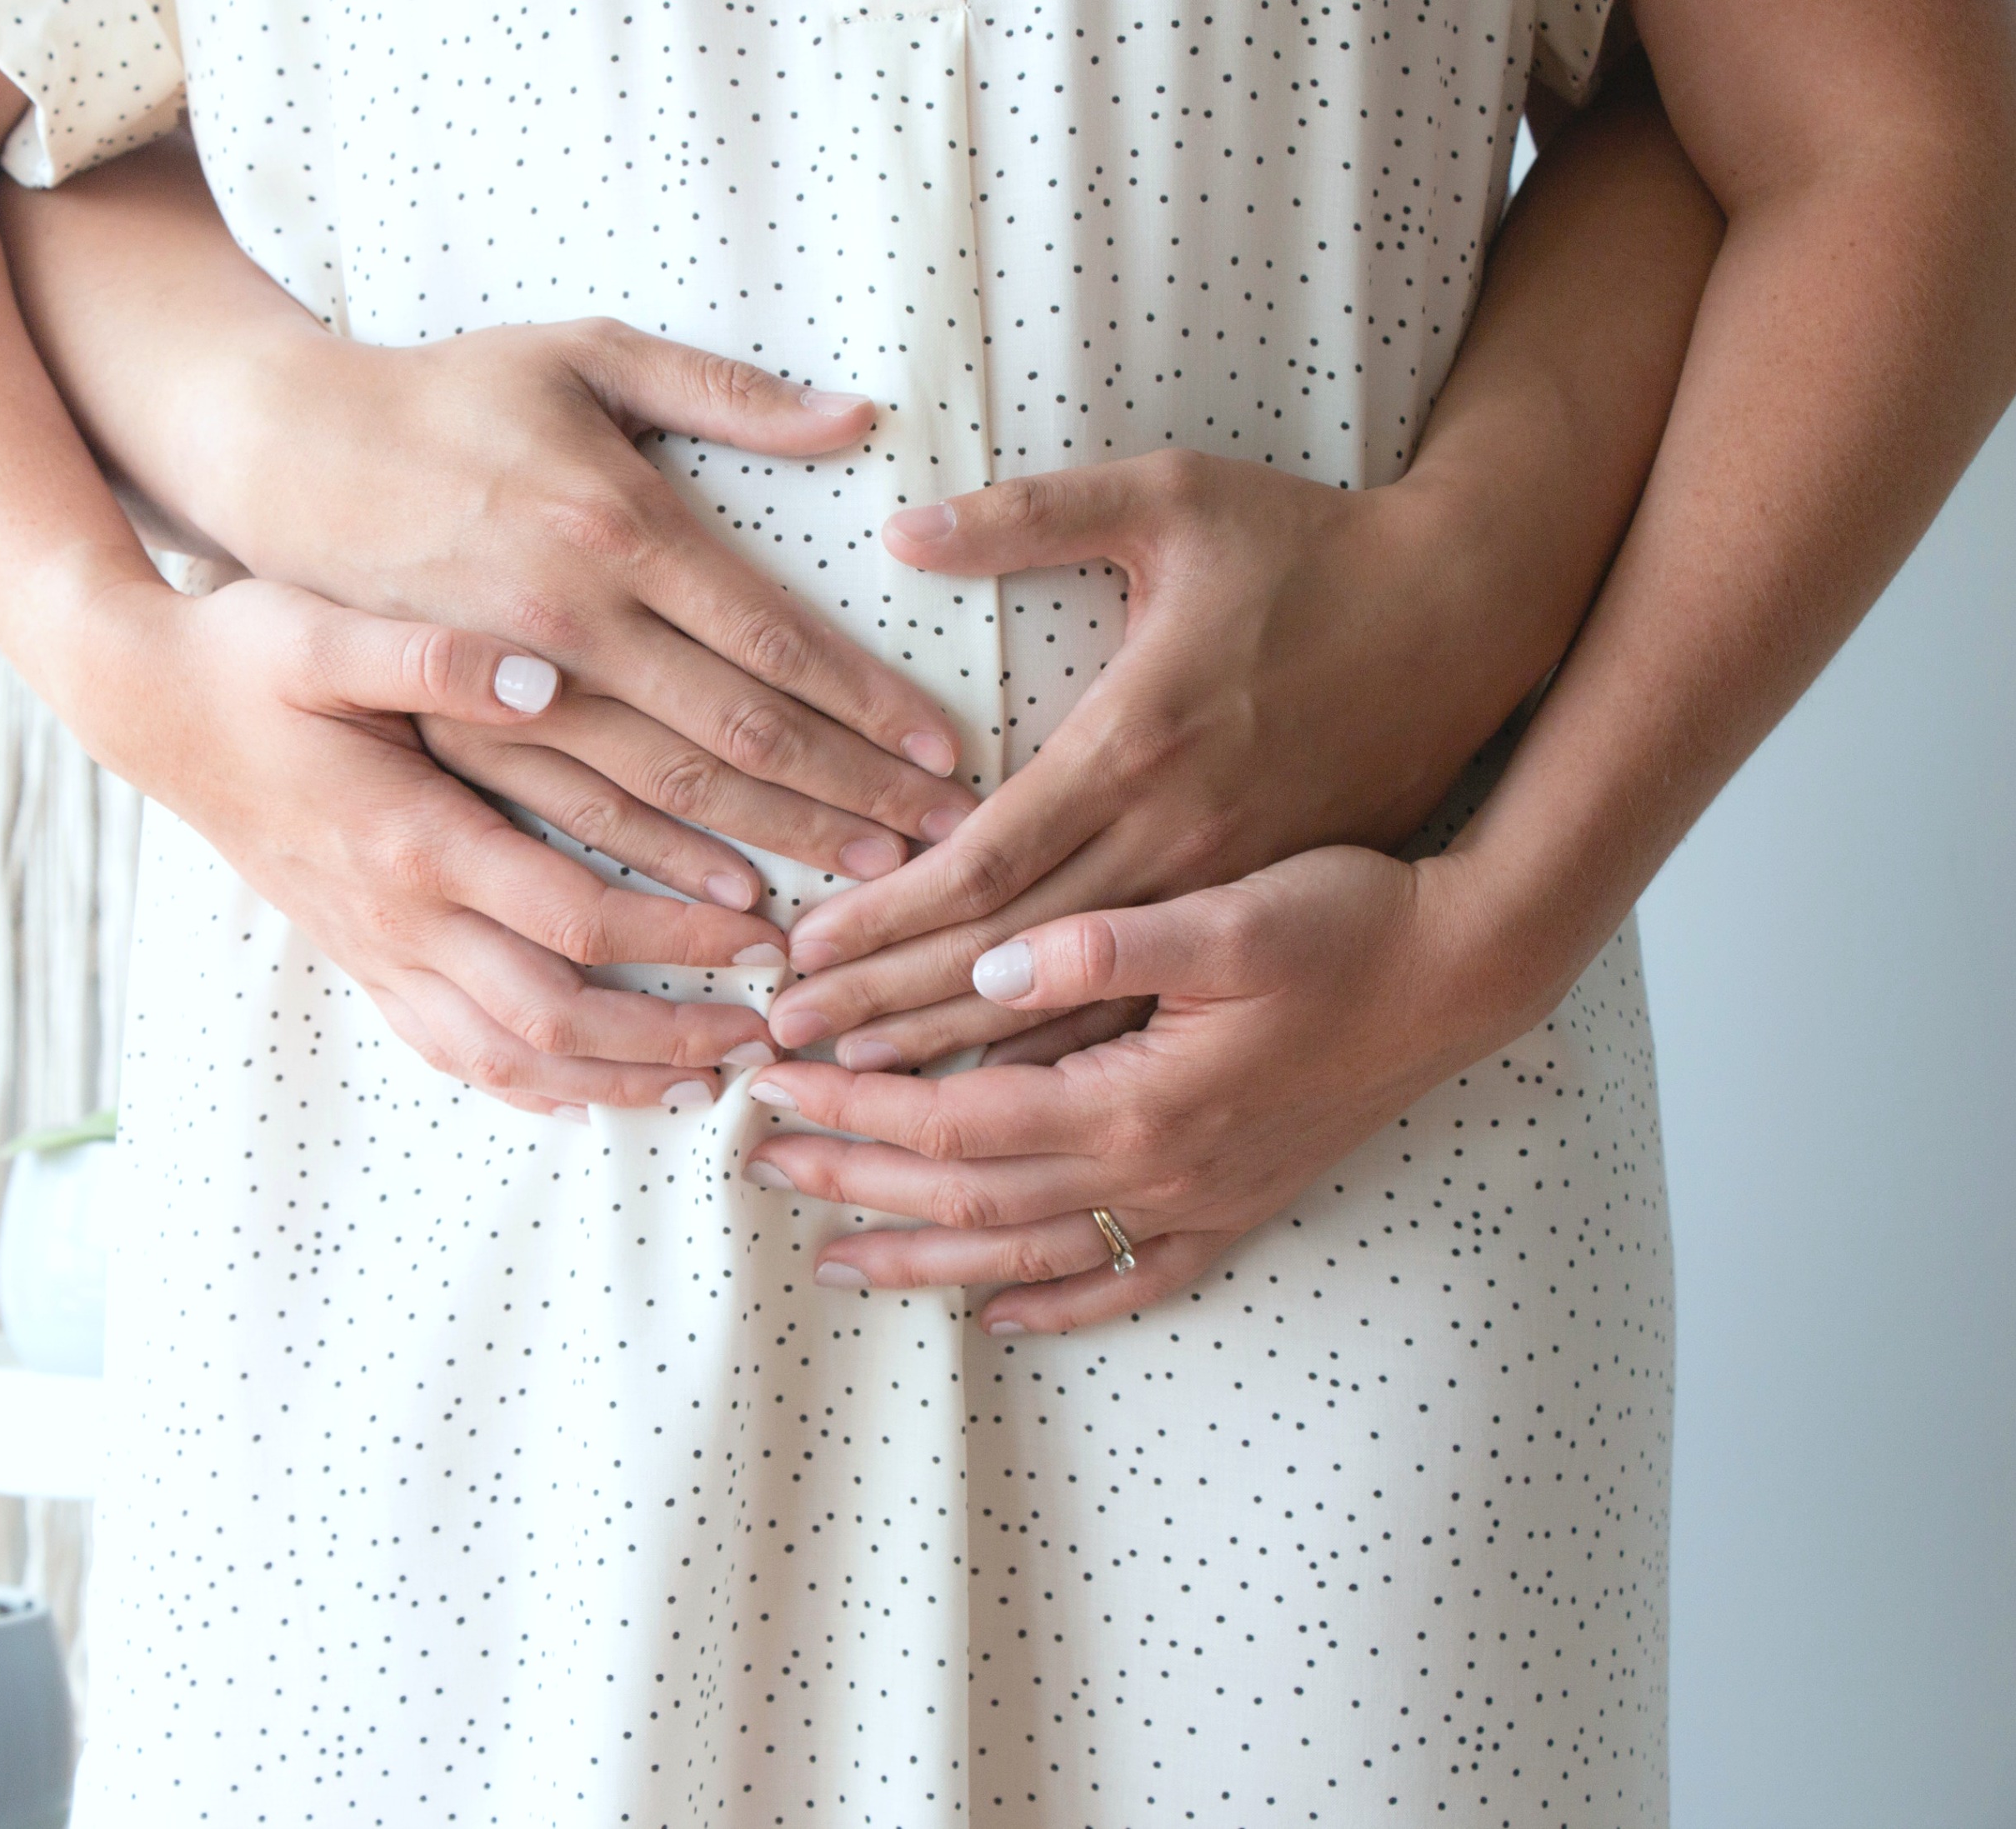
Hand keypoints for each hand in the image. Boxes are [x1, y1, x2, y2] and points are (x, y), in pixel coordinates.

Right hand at [53, 569, 788, 1115]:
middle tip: (761, 1036)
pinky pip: (447, 1052)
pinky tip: (585, 1091)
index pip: (575, 917)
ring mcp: (372, 950)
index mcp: (412, 839)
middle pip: (554, 1019)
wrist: (142, 706)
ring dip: (608, 1084)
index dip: (678, 939)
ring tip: (698, 1086)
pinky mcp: (356, 957)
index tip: (766, 935)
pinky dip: (526, 1086)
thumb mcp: (323, 632)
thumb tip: (544, 674)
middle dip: (666, 1040)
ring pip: (503, 1061)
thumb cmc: (239, 657)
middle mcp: (396, 917)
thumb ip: (433, 657)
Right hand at [184, 316, 980, 879]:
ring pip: (666, 800)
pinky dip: (656, 876)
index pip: (773, 640)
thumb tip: (856, 418)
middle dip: (852, 796)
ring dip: (775, 847)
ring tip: (867, 886)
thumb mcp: (583, 351)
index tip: (947, 753)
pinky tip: (729, 909)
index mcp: (616, 526)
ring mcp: (510, 694)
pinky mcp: (461, 734)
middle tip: (945, 843)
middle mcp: (570, 624)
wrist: (284, 457)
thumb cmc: (449, 394)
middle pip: (739, 738)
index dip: (868, 704)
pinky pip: (573, 827)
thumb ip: (723, 390)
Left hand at [740, 846, 1538, 1331]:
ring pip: (1031, 1255)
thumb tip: (989, 966)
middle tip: (760, 1164)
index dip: (854, 1104)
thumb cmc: (1349, 922)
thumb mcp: (1227, 911)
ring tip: (837, 1260)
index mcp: (1135, 1099)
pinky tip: (1003, 1316)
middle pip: (970, 1196)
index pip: (952, 1117)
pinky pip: (1133, 1281)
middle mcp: (1157, 1171)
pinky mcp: (1239, 1207)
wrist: (1468, 972)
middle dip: (858, 1179)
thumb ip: (1102, 945)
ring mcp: (1199, 1202)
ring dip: (927, 1257)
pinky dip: (1062, 1306)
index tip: (773, 1081)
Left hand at [765, 450, 1575, 1067]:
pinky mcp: (1260, 915)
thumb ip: (1032, 515)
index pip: (981, 863)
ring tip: (853, 1086)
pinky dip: (1066, 1057)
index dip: (881, 919)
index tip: (797, 956)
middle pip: (1002, 958)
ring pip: (1072, 1010)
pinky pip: (1149, 1017)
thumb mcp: (1174, 496)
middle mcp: (1174, 841)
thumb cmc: (1313, 547)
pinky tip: (995, 1103)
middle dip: (885, 1006)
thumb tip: (900, 527)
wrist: (1475, 619)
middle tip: (782, 1045)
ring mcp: (1224, 894)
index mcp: (1137, 747)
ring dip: (958, 1053)